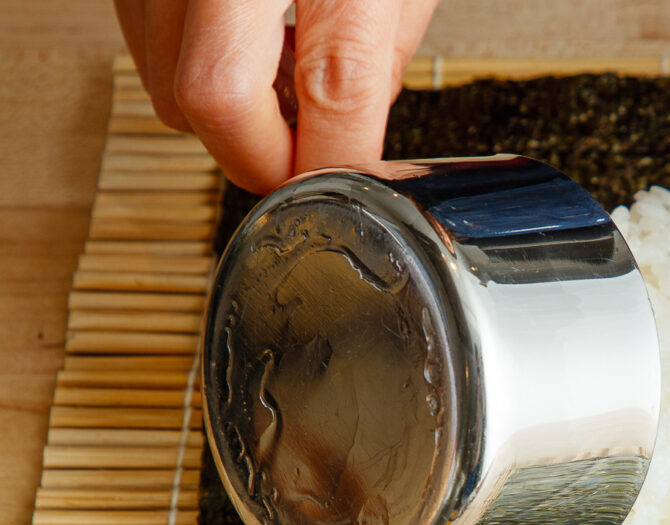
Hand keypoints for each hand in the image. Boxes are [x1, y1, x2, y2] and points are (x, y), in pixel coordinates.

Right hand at [114, 0, 439, 193]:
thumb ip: (379, 55)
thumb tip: (350, 135)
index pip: (333, 93)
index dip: (340, 163)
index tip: (350, 192)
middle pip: (216, 102)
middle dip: (266, 155)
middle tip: (308, 155)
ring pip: (169, 85)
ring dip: (229, 117)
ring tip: (281, 79)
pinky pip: (145, 47)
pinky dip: (193, 69)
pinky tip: (243, 44)